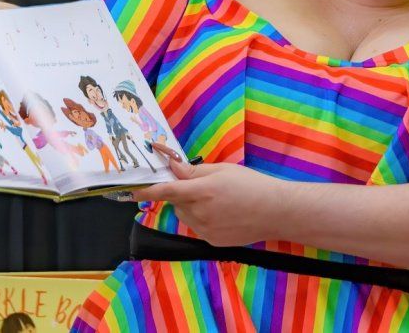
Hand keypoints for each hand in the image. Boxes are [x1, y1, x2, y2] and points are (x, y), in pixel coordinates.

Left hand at [133, 160, 285, 246]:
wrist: (276, 212)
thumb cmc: (252, 185)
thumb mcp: (224, 170)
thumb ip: (195, 171)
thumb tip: (173, 167)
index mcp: (202, 190)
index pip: (165, 191)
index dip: (147, 191)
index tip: (132, 190)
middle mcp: (199, 212)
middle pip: (177, 203)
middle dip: (183, 195)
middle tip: (205, 188)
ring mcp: (205, 230)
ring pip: (186, 217)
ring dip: (192, 208)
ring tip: (219, 202)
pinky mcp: (211, 241)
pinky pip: (198, 228)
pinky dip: (204, 220)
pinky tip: (224, 215)